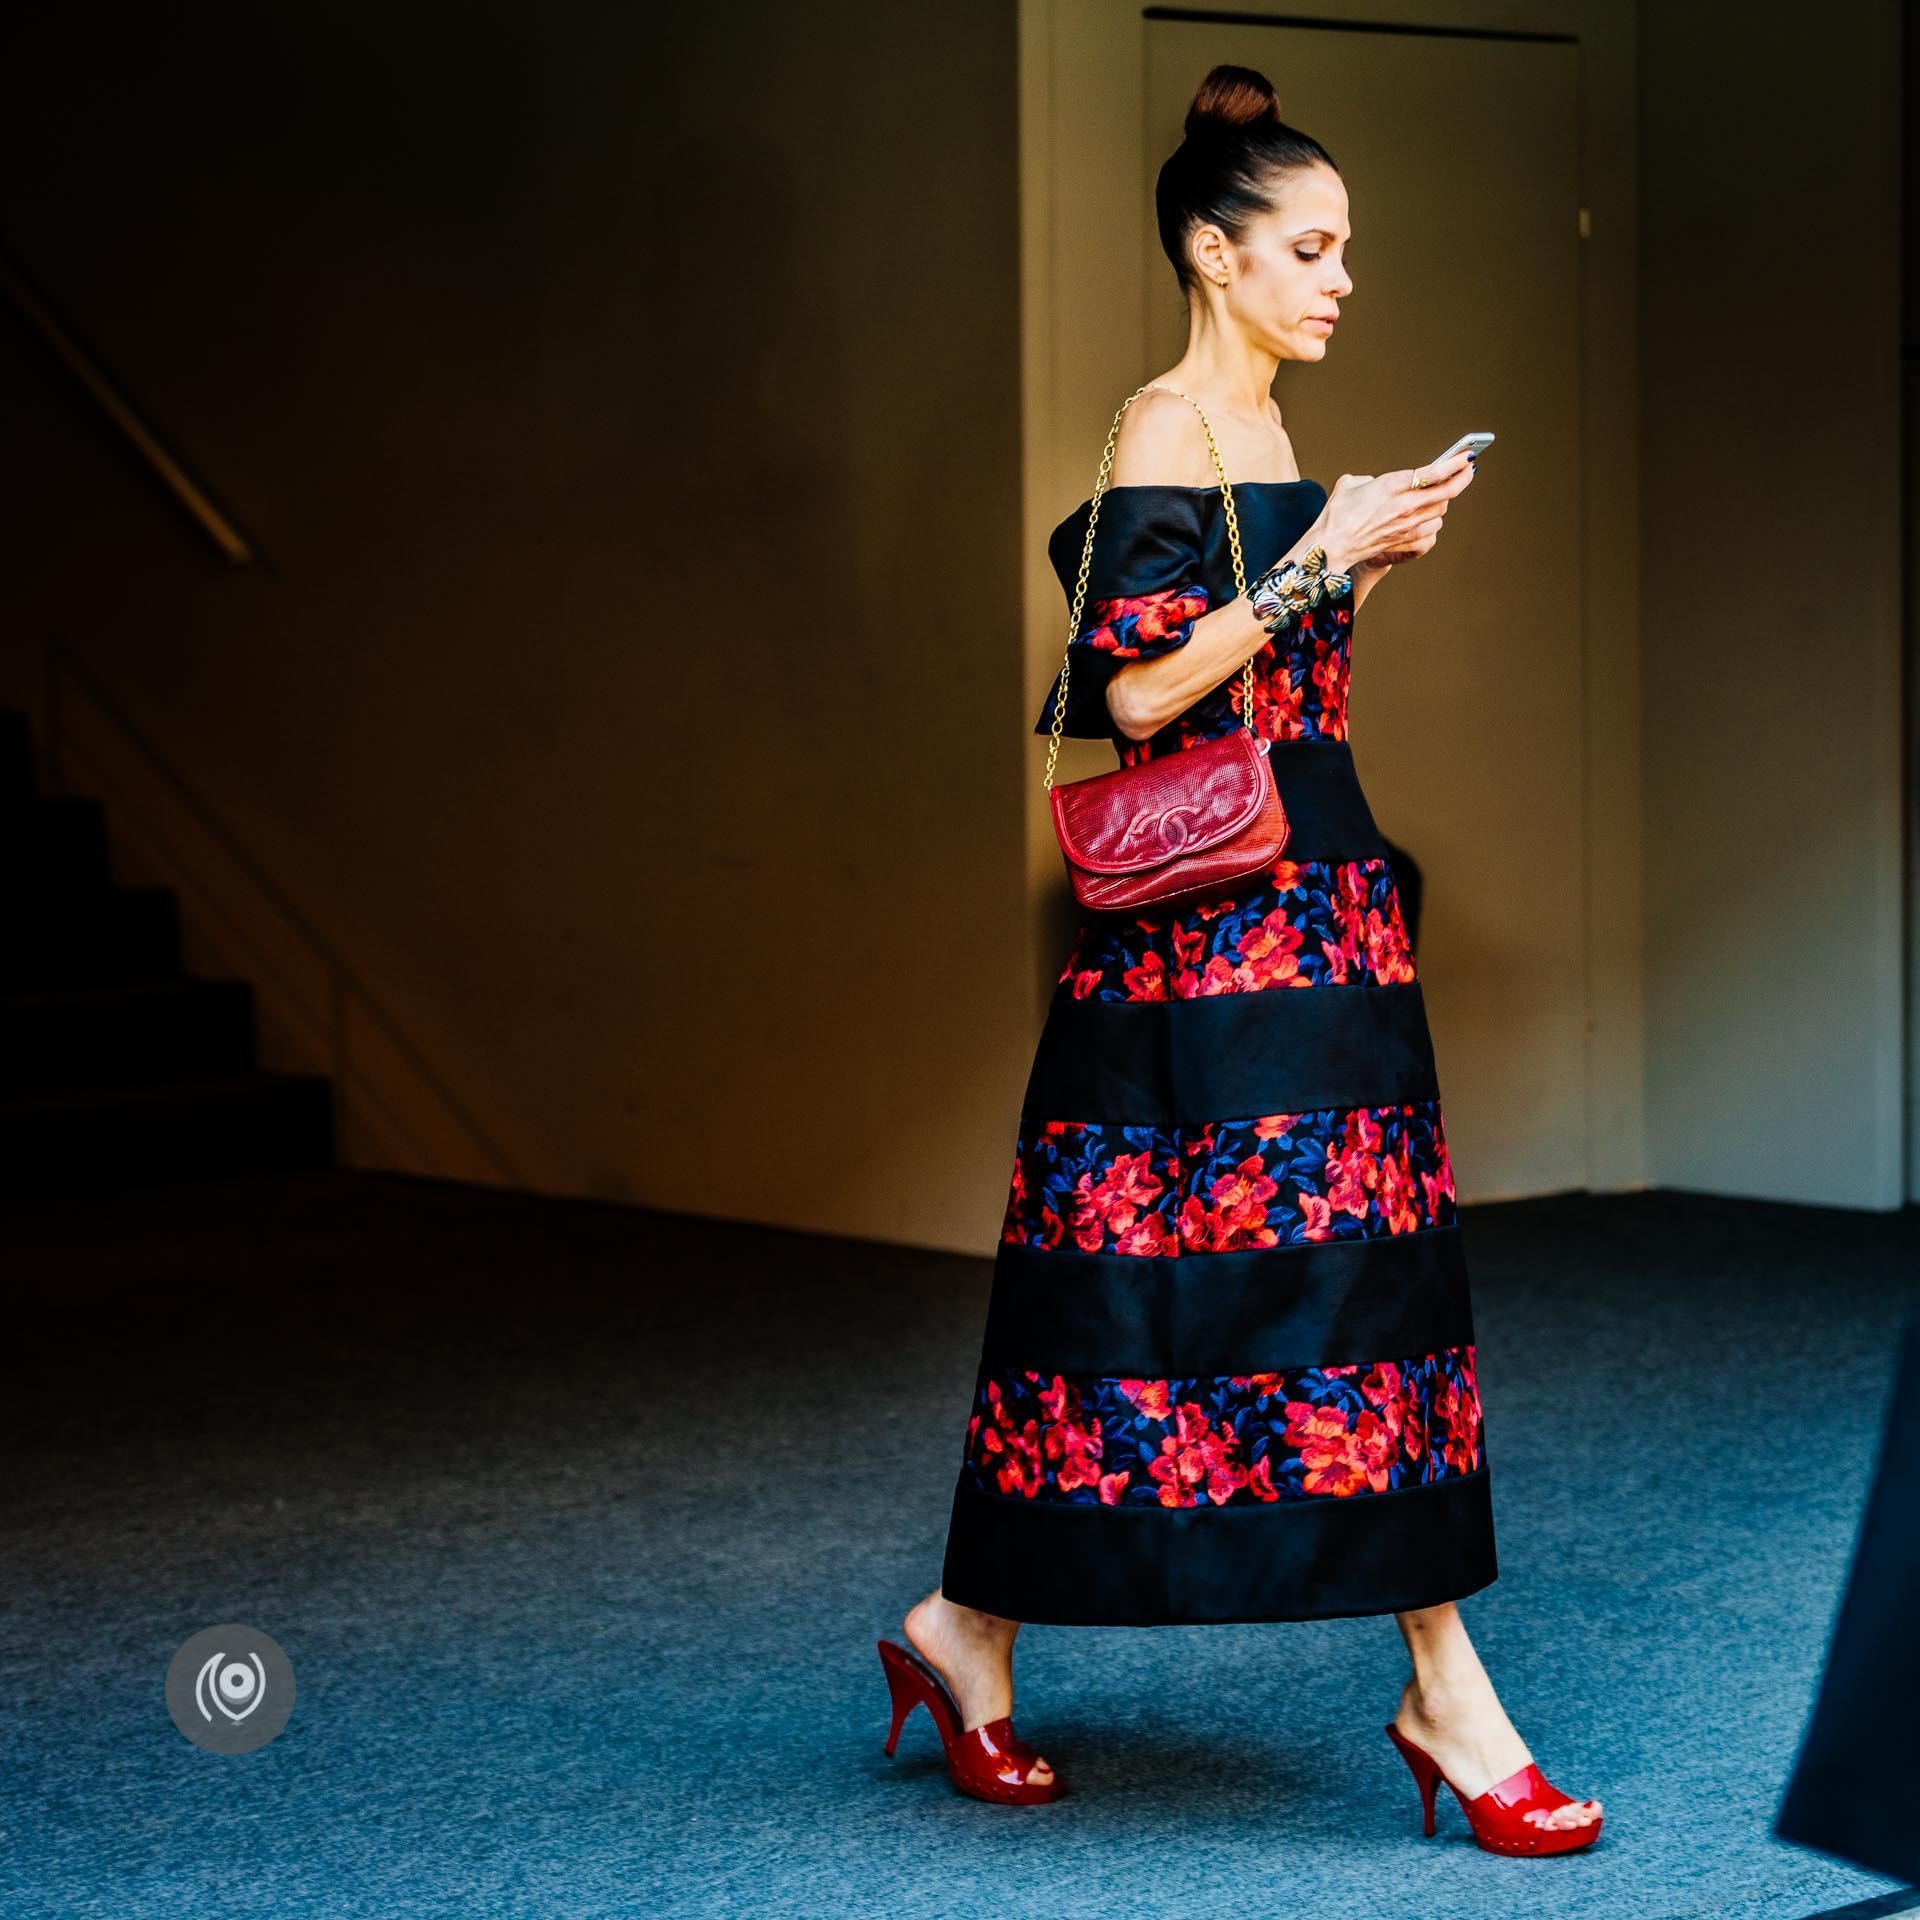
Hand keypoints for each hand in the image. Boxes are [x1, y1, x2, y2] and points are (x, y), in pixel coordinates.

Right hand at [1317, 449, 1475, 570]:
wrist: (1332, 547)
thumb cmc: (1337, 515)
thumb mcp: (1351, 484)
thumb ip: (1370, 479)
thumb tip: (1377, 483)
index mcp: (1392, 485)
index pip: (1434, 472)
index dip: (1455, 463)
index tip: (1467, 456)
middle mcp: (1405, 506)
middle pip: (1447, 492)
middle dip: (1463, 478)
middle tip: (1469, 469)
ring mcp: (1408, 526)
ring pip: (1441, 510)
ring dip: (1444, 500)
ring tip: (1443, 491)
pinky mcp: (1406, 541)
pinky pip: (1433, 529)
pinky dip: (1434, 520)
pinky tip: (1430, 515)